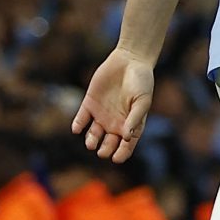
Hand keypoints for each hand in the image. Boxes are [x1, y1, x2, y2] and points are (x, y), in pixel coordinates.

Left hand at [73, 47, 155, 163]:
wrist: (130, 60)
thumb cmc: (142, 81)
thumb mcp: (142, 100)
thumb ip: (135, 119)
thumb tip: (127, 137)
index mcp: (131, 124)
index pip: (126, 145)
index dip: (122, 154)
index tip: (116, 159)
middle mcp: (116, 122)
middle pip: (108, 143)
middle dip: (105, 150)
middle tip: (103, 151)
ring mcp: (101, 113)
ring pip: (93, 134)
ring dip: (91, 141)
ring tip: (91, 144)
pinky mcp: (89, 103)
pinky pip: (81, 119)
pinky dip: (78, 125)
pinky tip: (77, 129)